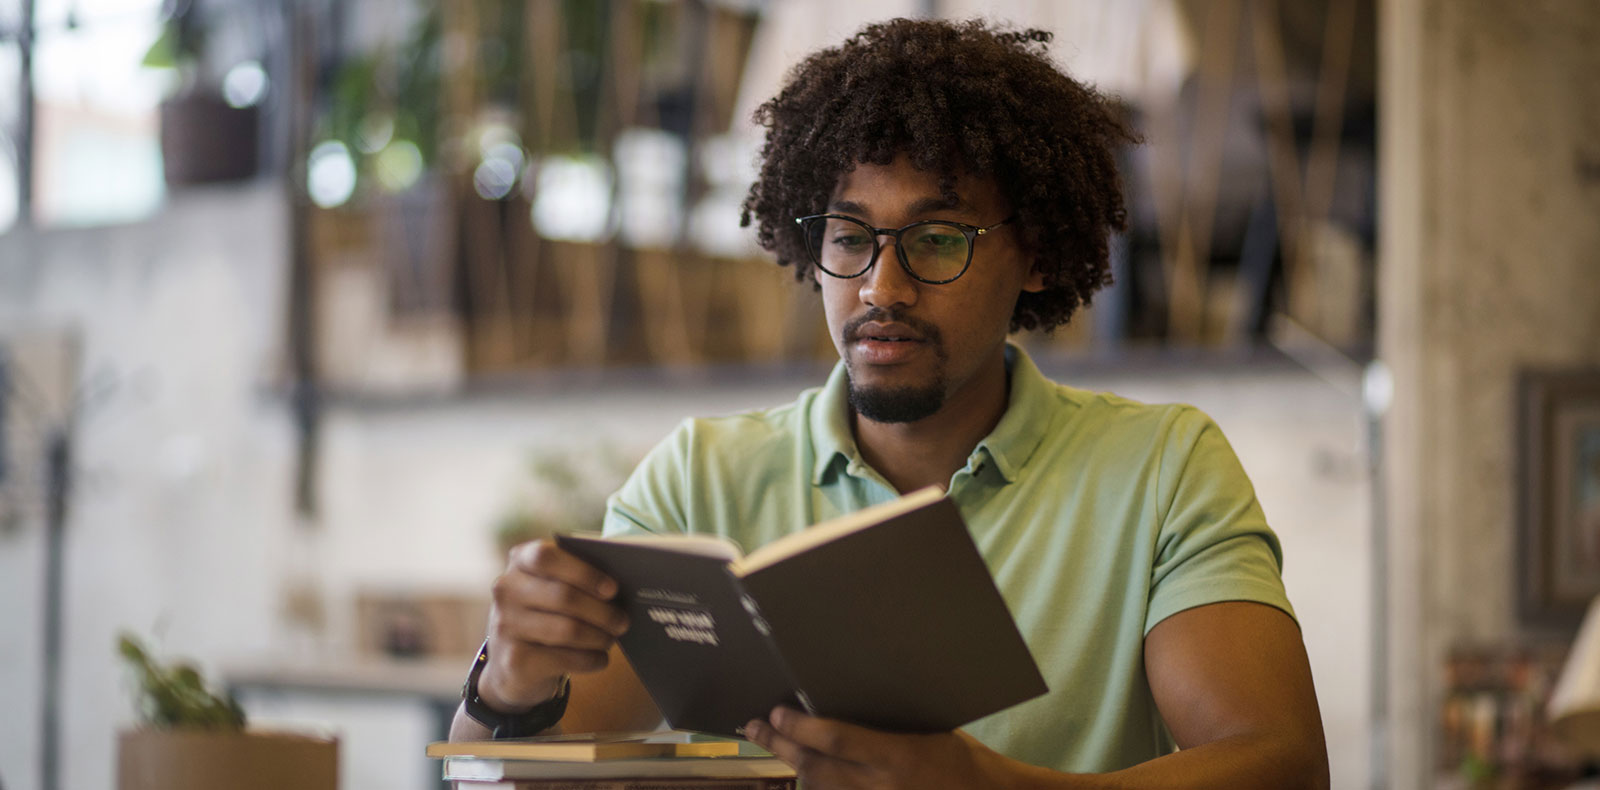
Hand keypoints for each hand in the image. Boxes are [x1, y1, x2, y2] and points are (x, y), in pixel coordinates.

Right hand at [478, 539, 629, 711]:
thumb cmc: (546, 615)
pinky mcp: (514, 660)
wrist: (512, 664)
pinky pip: (565, 659)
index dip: (583, 572)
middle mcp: (506, 591)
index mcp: (520, 562)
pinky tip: (599, 658)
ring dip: (599, 637)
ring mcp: (505, 626)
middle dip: (602, 612)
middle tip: (623, 622)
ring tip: (611, 639)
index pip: (546, 557)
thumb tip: (623, 586)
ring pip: (568, 629)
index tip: (613, 589)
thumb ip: (577, 578)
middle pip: (564, 597)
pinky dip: (591, 659)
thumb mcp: (552, 588)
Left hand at [744, 707, 1018, 789]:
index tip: (777, 711)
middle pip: (815, 768)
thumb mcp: (928, 729)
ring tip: (772, 743)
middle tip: (756, 727)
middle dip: (780, 746)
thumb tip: (844, 700)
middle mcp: (880, 786)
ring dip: (793, 767)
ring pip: (819, 789)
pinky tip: (806, 771)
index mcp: (897, 757)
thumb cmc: (961, 760)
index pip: (835, 740)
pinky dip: (817, 786)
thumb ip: (887, 724)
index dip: (799, 727)